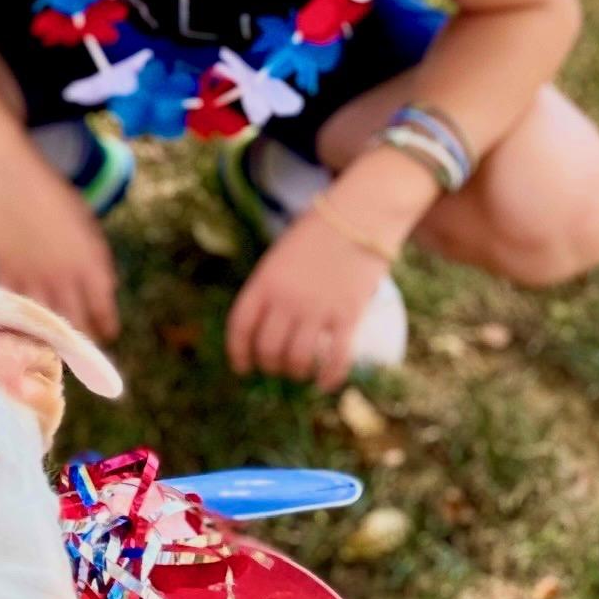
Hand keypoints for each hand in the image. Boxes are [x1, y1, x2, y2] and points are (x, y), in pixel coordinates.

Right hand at [0, 154, 120, 341]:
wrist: (11, 180)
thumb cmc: (55, 198)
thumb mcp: (88, 228)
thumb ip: (95, 263)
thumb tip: (101, 293)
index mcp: (90, 265)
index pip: (103, 313)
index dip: (107, 329)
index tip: (108, 335)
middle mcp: (63, 279)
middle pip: (77, 328)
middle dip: (83, 341)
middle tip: (83, 348)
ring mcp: (32, 281)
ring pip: (46, 325)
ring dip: (53, 337)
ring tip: (55, 343)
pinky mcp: (6, 278)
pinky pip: (16, 311)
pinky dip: (23, 320)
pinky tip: (26, 326)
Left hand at [226, 210, 390, 391]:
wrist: (360, 214)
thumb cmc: (318, 232)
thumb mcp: (280, 256)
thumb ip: (271, 288)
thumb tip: (267, 323)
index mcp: (264, 282)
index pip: (240, 327)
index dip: (238, 353)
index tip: (242, 367)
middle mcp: (286, 299)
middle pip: (268, 349)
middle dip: (270, 366)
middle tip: (277, 368)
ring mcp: (317, 308)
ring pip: (297, 358)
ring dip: (296, 372)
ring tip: (300, 371)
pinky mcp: (348, 314)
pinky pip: (336, 358)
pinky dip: (329, 377)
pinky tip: (325, 384)